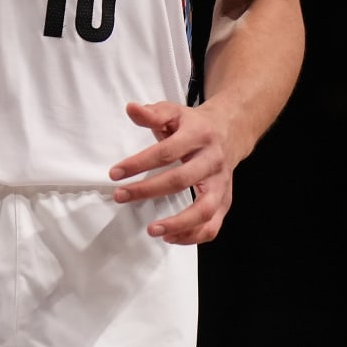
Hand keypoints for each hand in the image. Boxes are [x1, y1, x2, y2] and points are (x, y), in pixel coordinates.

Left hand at [108, 100, 236, 244]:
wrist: (231, 131)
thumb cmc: (195, 125)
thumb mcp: (174, 112)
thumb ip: (153, 113)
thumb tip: (131, 109)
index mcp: (198, 135)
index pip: (166, 151)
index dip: (139, 163)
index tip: (115, 174)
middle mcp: (212, 160)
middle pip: (181, 180)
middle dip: (148, 190)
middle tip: (120, 196)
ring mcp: (221, 183)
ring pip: (205, 209)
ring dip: (178, 224)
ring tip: (152, 230)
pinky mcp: (225, 200)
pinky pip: (213, 225)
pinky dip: (193, 236)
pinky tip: (170, 237)